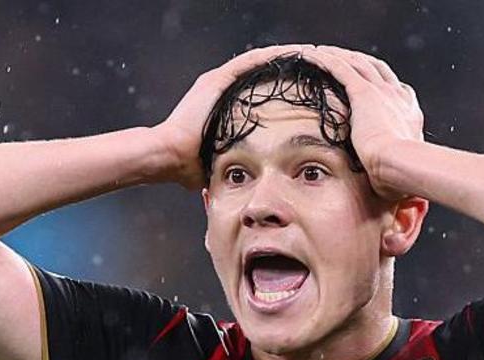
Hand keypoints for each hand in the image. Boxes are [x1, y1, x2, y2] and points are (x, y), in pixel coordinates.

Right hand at [152, 43, 311, 189]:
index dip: (282, 87)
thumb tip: (248, 180)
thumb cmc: (190, 166)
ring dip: (284, 58)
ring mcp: (219, 81)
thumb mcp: (221, 160)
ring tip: (310, 55)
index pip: (259, 90)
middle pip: (261, 72)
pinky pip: (251, 62)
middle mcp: (221, 87)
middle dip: (287, 71)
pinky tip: (294, 54)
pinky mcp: (217, 80)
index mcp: (224, 104)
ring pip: (259, 62)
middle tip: (314, 70)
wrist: (169, 156)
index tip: (306, 91)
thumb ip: (235, 161)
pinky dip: (272, 57)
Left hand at [299, 45, 423, 199]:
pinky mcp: (364, 93)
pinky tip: (310, 56)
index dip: (384, 86)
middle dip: (359, 63)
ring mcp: (382, 92)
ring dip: (339, 56)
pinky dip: (326, 60)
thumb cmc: (402, 180)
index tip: (373, 87)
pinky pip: (341, 68)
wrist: (402, 167)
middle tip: (342, 61)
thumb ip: (393, 182)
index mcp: (409, 116)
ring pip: (358, 63)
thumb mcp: (400, 178)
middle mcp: (398, 98)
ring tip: (320, 53)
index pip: (397, 92)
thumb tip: (393, 216)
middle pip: (377, 70)